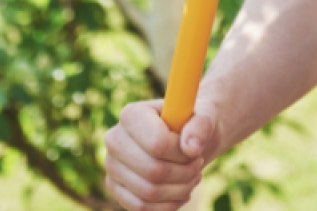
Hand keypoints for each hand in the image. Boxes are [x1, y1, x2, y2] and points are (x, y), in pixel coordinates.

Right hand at [104, 98, 218, 209]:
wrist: (182, 137)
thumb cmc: (192, 124)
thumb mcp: (204, 117)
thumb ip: (201, 126)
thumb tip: (191, 148)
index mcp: (132, 114)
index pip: (158, 144)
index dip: (182, 154)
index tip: (195, 151)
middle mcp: (115, 139)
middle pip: (154, 171)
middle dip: (184, 173)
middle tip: (197, 166)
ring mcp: (112, 165)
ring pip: (149, 192)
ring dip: (179, 190)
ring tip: (193, 177)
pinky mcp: (114, 187)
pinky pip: (141, 207)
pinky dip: (167, 204)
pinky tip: (181, 191)